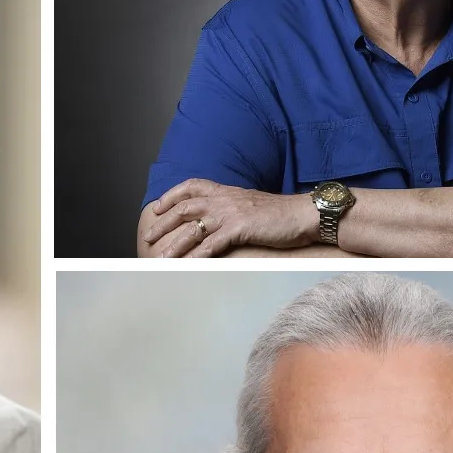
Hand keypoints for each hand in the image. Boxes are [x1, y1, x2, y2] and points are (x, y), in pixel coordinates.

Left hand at [140, 180, 315, 257]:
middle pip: (184, 208)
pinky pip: (211, 244)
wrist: (304, 214)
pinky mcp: (240, 228)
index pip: (191, 186)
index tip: (158, 208)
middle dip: (163, 224)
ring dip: (174, 245)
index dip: (171, 196)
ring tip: (161, 258)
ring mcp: (231, 213)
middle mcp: (224, 199)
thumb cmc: (280, 213)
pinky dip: (196, 256)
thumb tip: (218, 219)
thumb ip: (232, 207)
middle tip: (148, 237)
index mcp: (226, 191)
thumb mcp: (250, 204)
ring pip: (193, 228)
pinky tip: (187, 266)